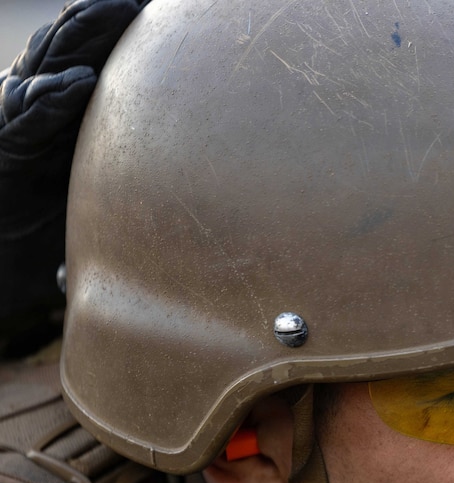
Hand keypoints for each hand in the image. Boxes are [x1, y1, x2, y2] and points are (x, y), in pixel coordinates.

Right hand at [0, 0, 145, 351]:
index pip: (95, 58)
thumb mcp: (116, 195)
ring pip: (46, 70)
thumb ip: (152, 176)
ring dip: (81, 38)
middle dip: (104, 18)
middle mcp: (41, 112)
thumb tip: (219, 178)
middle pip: (73, 50)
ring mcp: (18, 129)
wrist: (8, 273)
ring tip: (113, 8)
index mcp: (69, 115)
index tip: (159, 7)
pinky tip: (78, 83)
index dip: (122, 31)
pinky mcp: (3, 156)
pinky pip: (25, 123)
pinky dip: (51, 101)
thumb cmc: (62, 237)